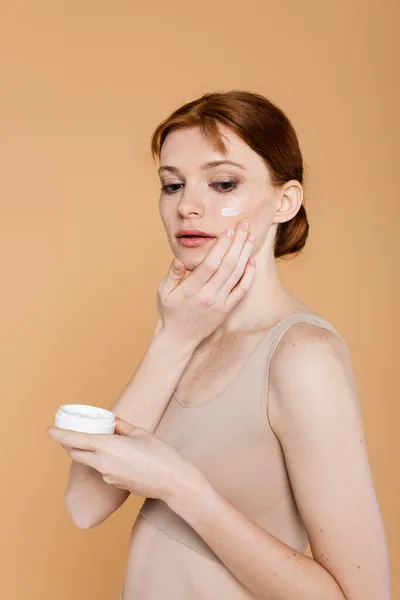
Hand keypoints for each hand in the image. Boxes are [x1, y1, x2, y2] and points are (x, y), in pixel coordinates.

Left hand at [47, 418, 197, 501]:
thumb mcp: (141, 433)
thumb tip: (113, 423)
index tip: (50, 429)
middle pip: (76, 453)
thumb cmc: (160, 455)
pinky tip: (118, 456)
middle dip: (68, 444)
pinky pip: (102, 469)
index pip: (75, 440)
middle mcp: (102, 463)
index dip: (59, 434)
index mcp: (107, 447)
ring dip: (88, 452)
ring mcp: (107, 476)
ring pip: (89, 462)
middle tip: (67, 434)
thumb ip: (123, 427)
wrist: (172, 482)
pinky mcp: (114, 484)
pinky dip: (102, 460)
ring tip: (99, 441)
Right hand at [156, 220, 255, 348]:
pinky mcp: (227, 309)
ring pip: (237, 275)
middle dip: (238, 243)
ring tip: (251, 237)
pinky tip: (250, 261)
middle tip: (245, 225)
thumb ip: (172, 274)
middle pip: (228, 265)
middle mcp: (209, 296)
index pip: (211, 263)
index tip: (229, 230)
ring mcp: (220, 303)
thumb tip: (179, 260)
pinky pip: (242, 290)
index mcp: (192, 289)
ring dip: (245, 254)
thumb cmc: (169, 311)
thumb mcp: (163, 291)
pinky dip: (248, 275)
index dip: (222, 246)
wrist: (179, 339)